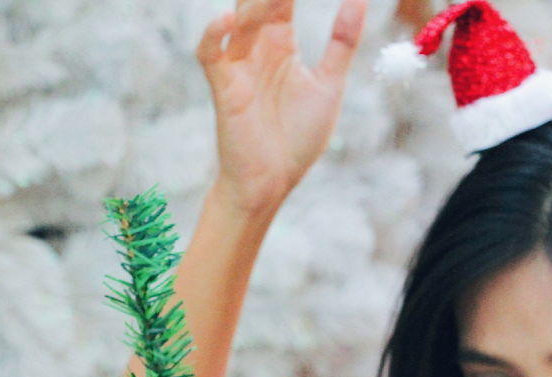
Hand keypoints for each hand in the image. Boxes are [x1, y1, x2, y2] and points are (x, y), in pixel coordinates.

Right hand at [195, 0, 367, 215]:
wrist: (271, 182)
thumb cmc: (296, 138)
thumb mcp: (328, 85)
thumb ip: (341, 42)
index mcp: (280, 42)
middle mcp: (256, 48)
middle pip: (257, 0)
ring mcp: (237, 66)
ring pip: (239, 20)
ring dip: (255, 5)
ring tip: (274, 0)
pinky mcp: (223, 88)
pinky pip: (209, 53)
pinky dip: (214, 34)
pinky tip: (232, 21)